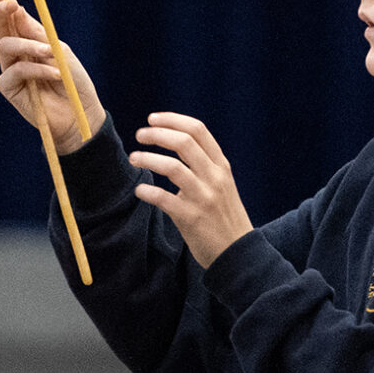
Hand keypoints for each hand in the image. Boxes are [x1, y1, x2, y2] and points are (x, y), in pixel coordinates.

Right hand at [0, 0, 101, 152]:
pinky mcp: (8, 87)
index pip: (8, 14)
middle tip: (11, 5)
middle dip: (1, 11)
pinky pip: (13, 71)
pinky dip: (35, 69)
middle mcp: (16, 51)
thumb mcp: (58, 49)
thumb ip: (36, 33)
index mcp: (28, 37)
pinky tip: (52, 74)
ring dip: (29, 46)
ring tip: (49, 53)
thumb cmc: (72, 80)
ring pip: (5, 46)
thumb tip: (16, 9)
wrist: (80, 112)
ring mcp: (10, 68)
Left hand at [128, 113, 253, 268]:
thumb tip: (175, 142)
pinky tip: (139, 191)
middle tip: (140, 135)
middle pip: (184, 142)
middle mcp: (214, 177)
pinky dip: (147, 192)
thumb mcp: (222, 184)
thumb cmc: (224, 217)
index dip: (172, 120)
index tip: (153, 119)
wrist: (239, 253)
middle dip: (157, 134)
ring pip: (172, 167)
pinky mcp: (192, 218)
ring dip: (148, 159)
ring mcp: (204, 197)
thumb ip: (204, 165)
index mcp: (222, 166)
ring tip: (134, 158)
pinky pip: (164, 198)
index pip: (198, 130)